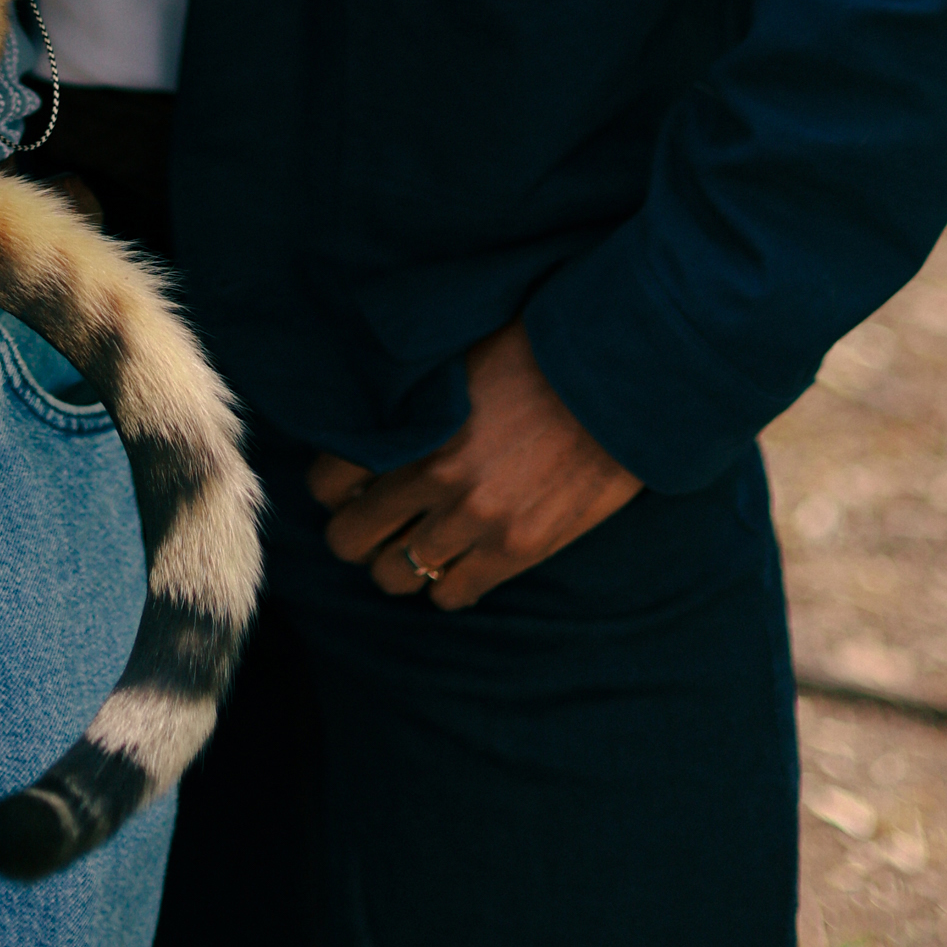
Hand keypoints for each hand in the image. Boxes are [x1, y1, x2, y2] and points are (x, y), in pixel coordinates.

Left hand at [307, 321, 639, 610]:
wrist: (616, 379)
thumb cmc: (537, 351)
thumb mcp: (457, 358)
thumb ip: (412, 398)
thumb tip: (374, 419)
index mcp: (413, 425)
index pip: (330, 480)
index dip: (333, 487)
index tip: (347, 487)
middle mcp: (434, 478)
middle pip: (351, 539)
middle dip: (356, 532)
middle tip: (374, 523)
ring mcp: (475, 520)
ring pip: (395, 575)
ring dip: (398, 562)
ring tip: (414, 545)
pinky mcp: (516, 550)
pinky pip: (452, 595)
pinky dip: (446, 583)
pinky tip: (458, 560)